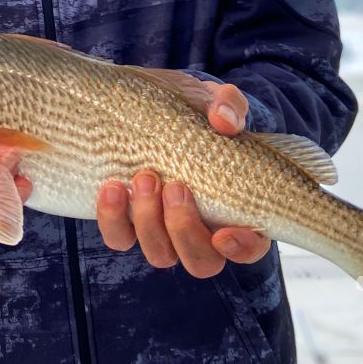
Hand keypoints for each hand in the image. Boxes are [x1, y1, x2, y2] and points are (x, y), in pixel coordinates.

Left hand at [96, 79, 271, 277]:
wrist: (153, 110)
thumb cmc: (197, 113)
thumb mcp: (216, 102)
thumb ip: (229, 105)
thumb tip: (224, 120)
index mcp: (237, 211)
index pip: (249, 248)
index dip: (241, 248)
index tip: (224, 233)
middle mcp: (202, 232)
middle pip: (201, 262)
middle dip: (185, 229)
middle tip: (175, 187)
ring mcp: (164, 232)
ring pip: (161, 254)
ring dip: (150, 222)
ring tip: (143, 177)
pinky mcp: (129, 223)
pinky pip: (120, 238)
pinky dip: (114, 219)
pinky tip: (113, 187)